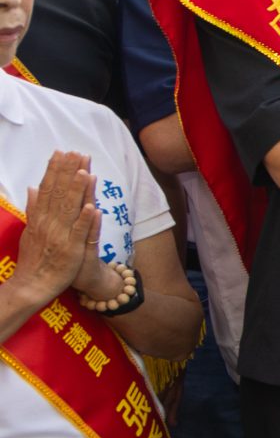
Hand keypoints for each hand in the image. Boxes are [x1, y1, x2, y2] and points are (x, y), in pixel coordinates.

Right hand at [12, 152, 103, 307]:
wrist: (33, 285)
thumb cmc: (35, 257)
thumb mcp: (31, 230)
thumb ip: (33, 208)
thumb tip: (31, 187)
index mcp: (39, 218)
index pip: (47, 189)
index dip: (54, 170)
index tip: (61, 153)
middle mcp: (48, 224)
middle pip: (58, 194)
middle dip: (67, 173)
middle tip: (75, 153)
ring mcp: (60, 237)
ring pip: (69, 210)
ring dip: (76, 191)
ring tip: (83, 171)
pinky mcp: (72, 250)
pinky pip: (79, 233)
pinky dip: (85, 220)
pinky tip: (91, 206)